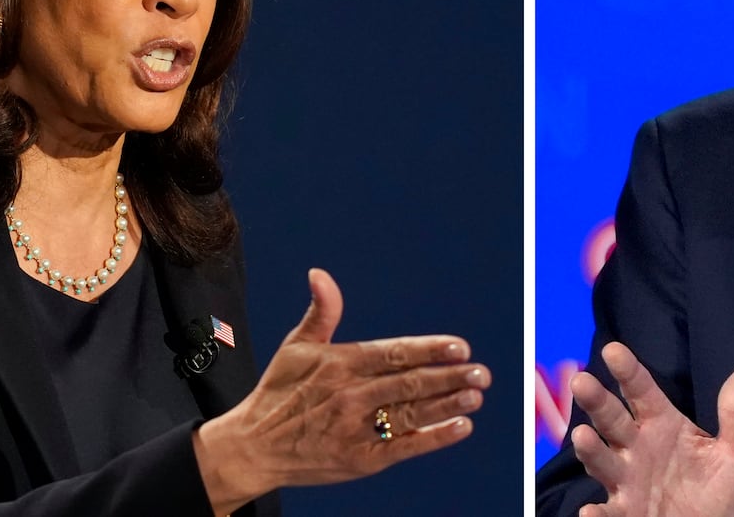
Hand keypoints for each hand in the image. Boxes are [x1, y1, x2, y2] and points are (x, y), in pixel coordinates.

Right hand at [193, 268, 489, 511]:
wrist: (252, 448)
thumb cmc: (278, 392)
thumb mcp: (296, 346)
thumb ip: (322, 312)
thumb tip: (320, 274)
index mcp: (340, 364)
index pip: (394, 353)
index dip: (429, 349)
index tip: (459, 346)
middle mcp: (350, 395)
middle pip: (410, 384)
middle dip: (449, 377)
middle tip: (481, 372)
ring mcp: (356, 429)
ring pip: (411, 414)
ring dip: (447, 405)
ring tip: (475, 395)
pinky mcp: (360, 459)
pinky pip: (404, 447)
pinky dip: (433, 438)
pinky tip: (460, 427)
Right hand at [569, 341, 733, 516]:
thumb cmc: (719, 493)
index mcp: (661, 426)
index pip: (641, 391)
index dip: (628, 371)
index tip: (613, 350)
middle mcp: (637, 449)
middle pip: (612, 420)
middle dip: (597, 401)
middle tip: (582, 381)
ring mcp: (627, 482)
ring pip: (602, 461)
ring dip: (591, 450)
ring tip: (583, 437)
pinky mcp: (624, 515)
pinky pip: (608, 514)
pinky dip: (598, 515)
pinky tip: (592, 512)